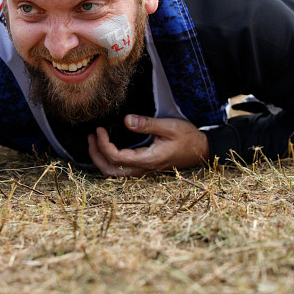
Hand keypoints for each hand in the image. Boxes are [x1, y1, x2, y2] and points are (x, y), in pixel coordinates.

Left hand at [88, 114, 209, 176]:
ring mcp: (144, 170)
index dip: (103, 145)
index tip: (99, 130)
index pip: (116, 158)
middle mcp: (143, 168)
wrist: (202, 150)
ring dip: (101, 158)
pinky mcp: (145, 167)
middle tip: (91, 137)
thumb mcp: (169, 127)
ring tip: (94, 141)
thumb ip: (147, 124)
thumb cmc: (188, 138)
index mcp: (147, 160)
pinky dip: (109, 160)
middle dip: (96, 155)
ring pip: (114, 173)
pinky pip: (121, 169)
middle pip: (110, 170)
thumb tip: (126, 120)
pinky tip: (107, 147)